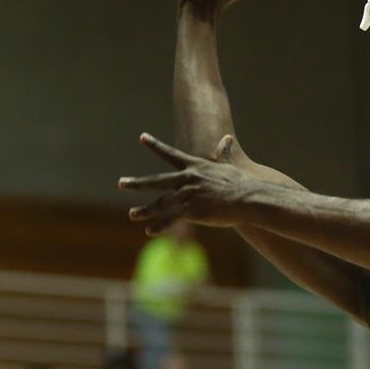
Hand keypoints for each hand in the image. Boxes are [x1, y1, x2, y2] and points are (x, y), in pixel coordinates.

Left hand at [121, 133, 260, 230]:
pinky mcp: (191, 212)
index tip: (142, 137)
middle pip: (156, 181)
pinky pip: (171, 220)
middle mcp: (187, 179)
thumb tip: (227, 138)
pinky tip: (149, 231)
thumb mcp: (229, 165)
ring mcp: (188, 195)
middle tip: (121, 183)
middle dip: (137, 183)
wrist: (247, 198)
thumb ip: (224, 152)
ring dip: (145, 210)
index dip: (155, 145)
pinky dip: (159, 226)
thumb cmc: (241, 182)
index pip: (170, 154)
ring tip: (132, 214)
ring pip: (161, 204)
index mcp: (194, 167)